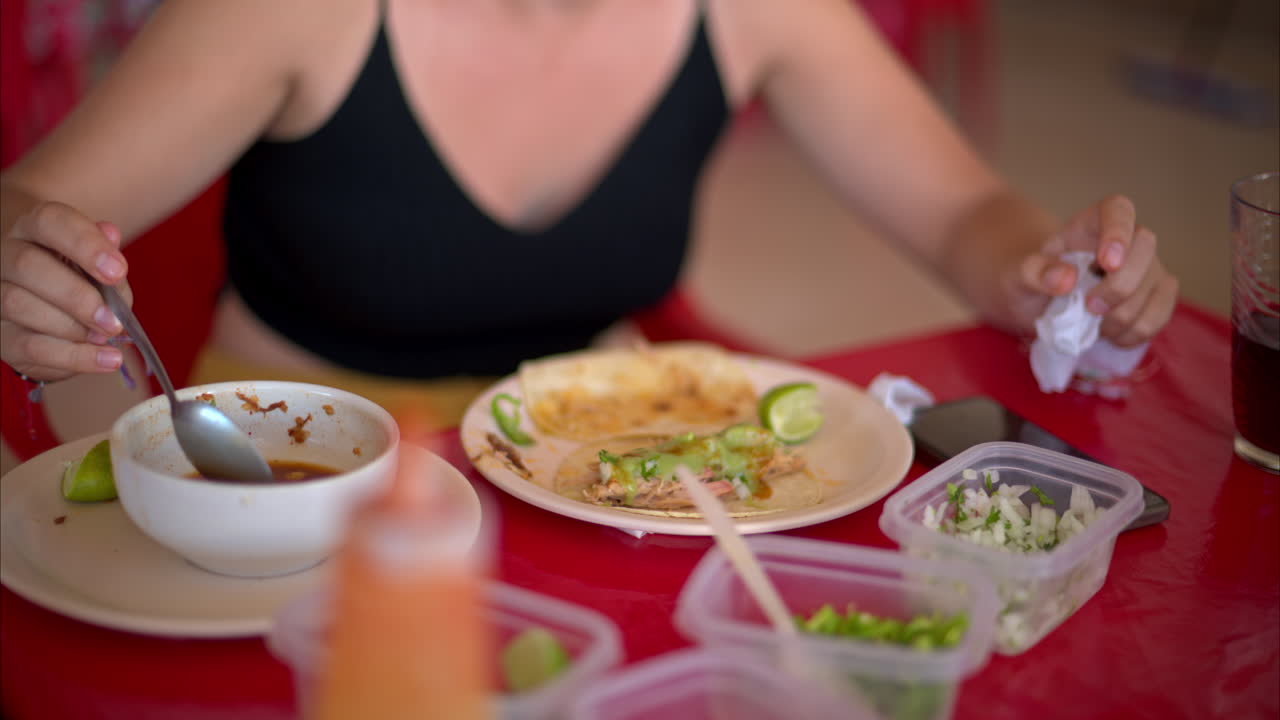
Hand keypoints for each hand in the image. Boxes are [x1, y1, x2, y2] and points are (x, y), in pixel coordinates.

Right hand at [0, 202, 132, 380]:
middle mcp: (5, 256)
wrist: (60, 316)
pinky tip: (105, 360)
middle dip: (75, 296)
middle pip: (26, 265)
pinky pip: (28, 345)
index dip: (85, 244)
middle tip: (112, 321)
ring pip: (18, 305)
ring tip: (106, 338)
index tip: (118, 271)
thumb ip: (108, 255)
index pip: (50, 221)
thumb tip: (110, 233)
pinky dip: (73, 356)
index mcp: (35, 229)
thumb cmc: (83, 281)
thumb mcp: (102, 267)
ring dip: (71, 328)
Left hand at [1018, 195, 1178, 346]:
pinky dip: (1137, 332)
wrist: (1041, 304)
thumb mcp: (1017, 275)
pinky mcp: (1156, 295)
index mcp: (1092, 223)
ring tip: (1094, 325)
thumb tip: (1067, 278)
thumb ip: (1035, 272)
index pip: (1118, 209)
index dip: (1118, 233)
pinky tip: (1111, 335)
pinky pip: (1161, 313)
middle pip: (1146, 247)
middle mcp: (1127, 239)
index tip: (1107, 263)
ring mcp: (1147, 266)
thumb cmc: (1032, 281)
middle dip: (1120, 286)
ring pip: (1158, 285)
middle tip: (1089, 307)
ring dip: (1125, 316)